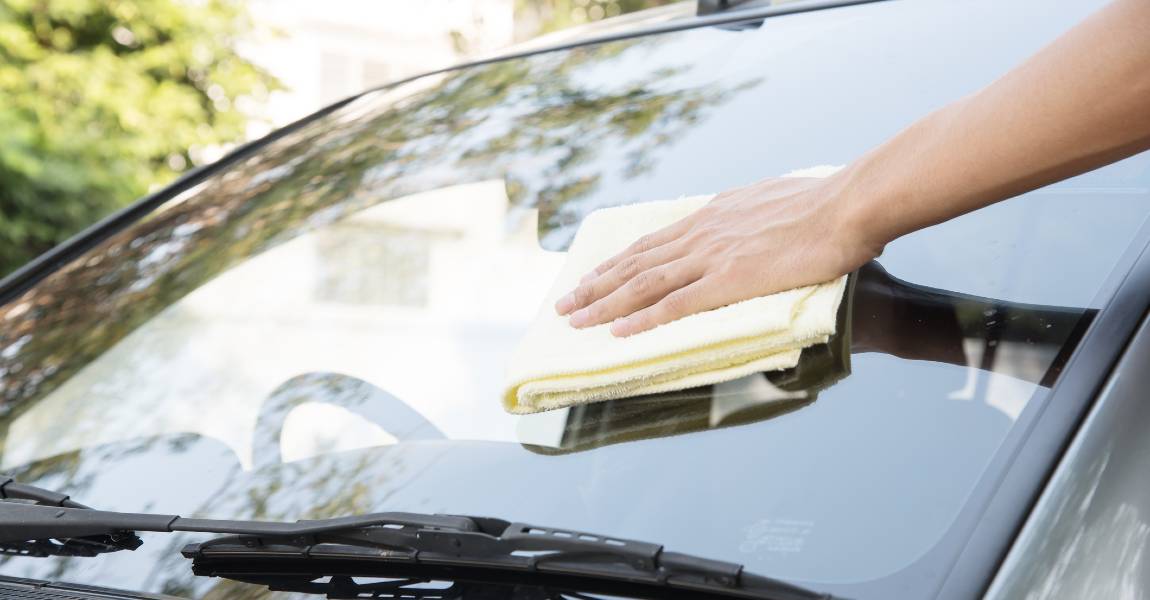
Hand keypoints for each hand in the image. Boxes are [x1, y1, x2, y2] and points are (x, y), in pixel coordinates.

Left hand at [554, 175, 878, 336]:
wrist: (847, 205)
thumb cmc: (824, 204)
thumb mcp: (773, 203)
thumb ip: (751, 219)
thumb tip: (751, 226)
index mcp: (713, 216)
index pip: (653, 242)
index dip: (619, 262)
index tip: (593, 275)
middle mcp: (702, 233)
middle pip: (636, 263)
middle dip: (596, 285)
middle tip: (566, 303)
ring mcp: (713, 256)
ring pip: (644, 283)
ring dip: (605, 304)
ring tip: (575, 320)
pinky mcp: (730, 280)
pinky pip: (676, 304)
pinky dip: (643, 319)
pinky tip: (619, 332)